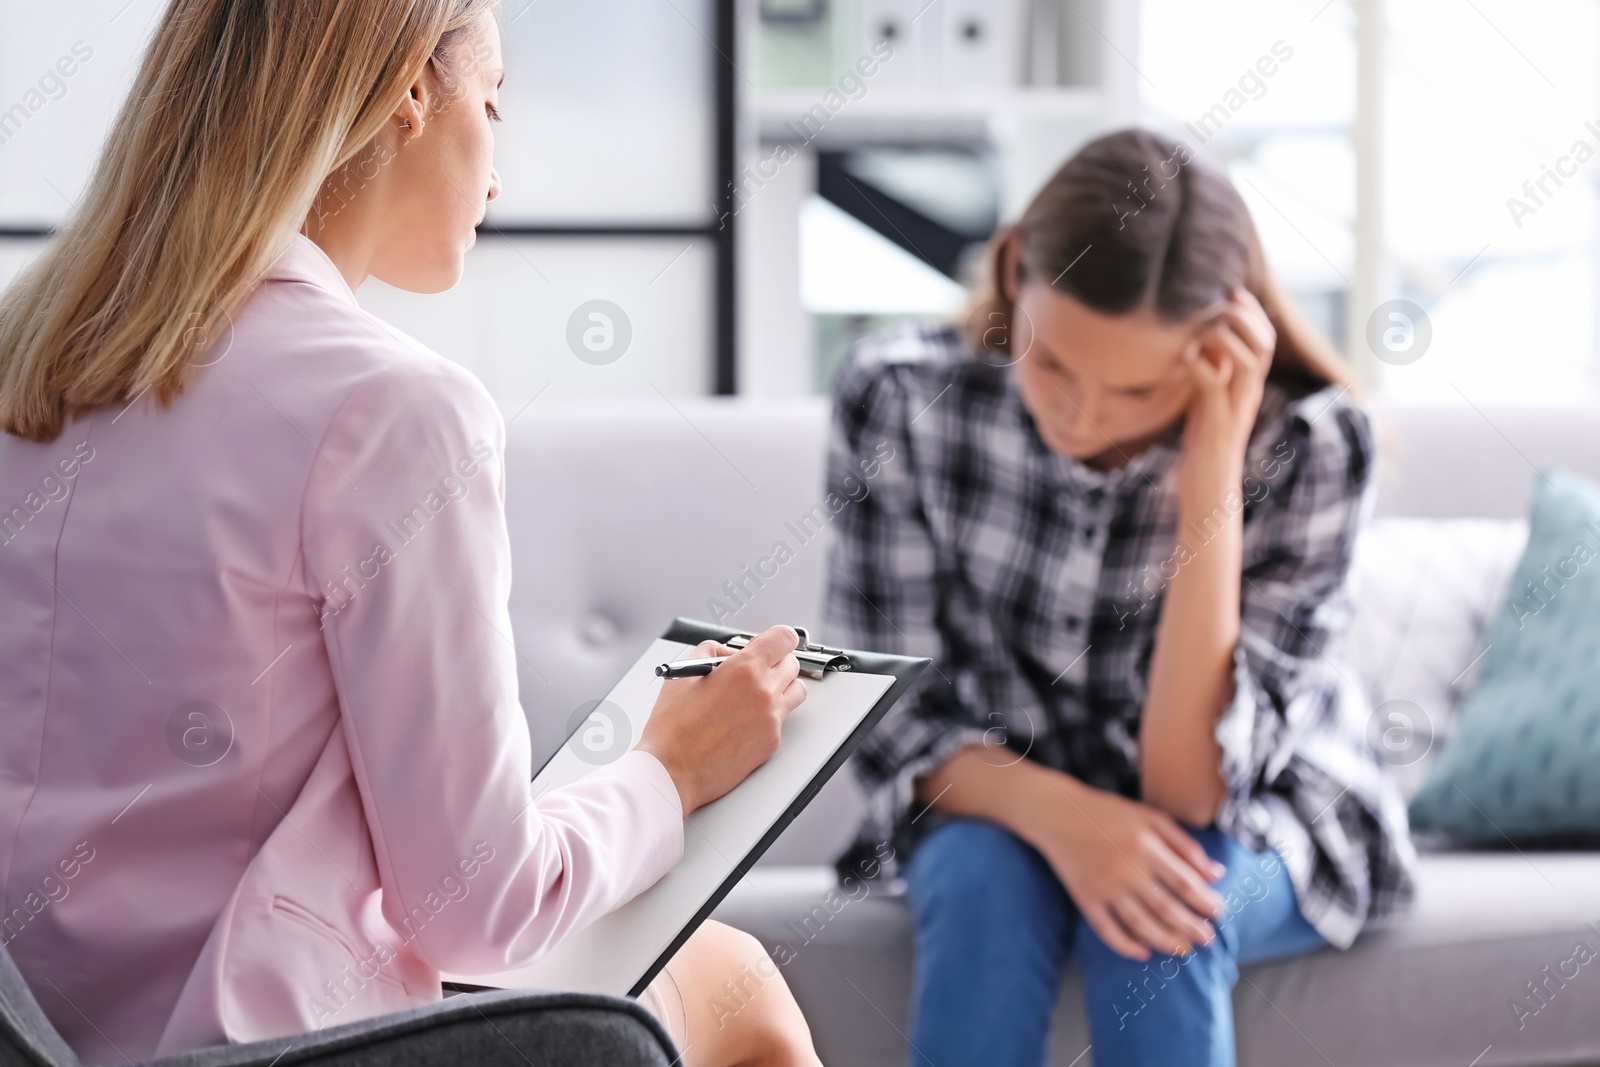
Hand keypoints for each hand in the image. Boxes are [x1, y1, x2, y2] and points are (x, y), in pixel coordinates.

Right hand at [636, 625, 806, 813]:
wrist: (672, 771)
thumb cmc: (673, 728)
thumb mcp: (683, 674)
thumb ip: (710, 651)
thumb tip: (727, 651)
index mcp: (743, 670)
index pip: (783, 638)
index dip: (778, 638)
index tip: (772, 642)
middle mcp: (764, 692)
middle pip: (793, 664)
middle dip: (777, 662)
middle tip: (759, 668)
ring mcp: (771, 719)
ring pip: (795, 692)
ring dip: (782, 687)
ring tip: (757, 693)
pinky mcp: (771, 742)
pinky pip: (782, 719)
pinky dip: (769, 715)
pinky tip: (745, 719)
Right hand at [1031, 783, 1226, 960]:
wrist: (1058, 813)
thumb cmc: (1109, 812)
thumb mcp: (1151, 818)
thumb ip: (1185, 845)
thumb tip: (1216, 874)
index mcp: (1147, 847)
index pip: (1185, 883)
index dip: (1206, 901)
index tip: (1218, 912)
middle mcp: (1127, 870)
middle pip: (1166, 908)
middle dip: (1191, 927)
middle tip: (1207, 938)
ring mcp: (1104, 888)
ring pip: (1140, 924)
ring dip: (1166, 941)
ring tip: (1183, 949)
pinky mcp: (1085, 898)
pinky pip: (1107, 929)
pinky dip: (1125, 945)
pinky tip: (1143, 953)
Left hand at [1176, 287, 1274, 513]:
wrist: (1207, 495)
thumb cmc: (1204, 450)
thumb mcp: (1208, 406)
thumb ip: (1210, 378)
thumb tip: (1201, 347)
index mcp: (1247, 390)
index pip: (1264, 342)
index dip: (1252, 313)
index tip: (1233, 290)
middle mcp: (1247, 398)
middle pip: (1263, 346)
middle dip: (1246, 317)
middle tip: (1224, 298)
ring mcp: (1235, 412)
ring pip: (1248, 363)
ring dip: (1227, 338)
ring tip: (1206, 326)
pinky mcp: (1217, 427)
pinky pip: (1214, 388)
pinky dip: (1201, 366)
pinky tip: (1185, 356)